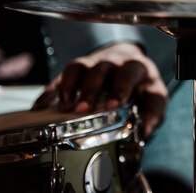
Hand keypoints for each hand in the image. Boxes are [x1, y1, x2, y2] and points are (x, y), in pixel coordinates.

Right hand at [32, 42, 166, 138]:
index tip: (113, 105)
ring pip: (78, 66)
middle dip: (90, 89)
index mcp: (135, 67)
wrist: (129, 61)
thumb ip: (153, 113)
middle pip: (100, 68)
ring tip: (63, 107)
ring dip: (69, 86)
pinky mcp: (77, 71)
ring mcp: (92, 63)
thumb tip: (145, 132)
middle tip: (82, 110)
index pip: (128, 72)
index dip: (120, 87)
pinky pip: (60, 76)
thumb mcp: (155, 97)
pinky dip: (50, 91)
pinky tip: (40, 107)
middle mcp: (112, 61)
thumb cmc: (143, 85)